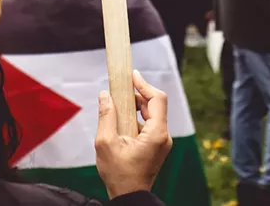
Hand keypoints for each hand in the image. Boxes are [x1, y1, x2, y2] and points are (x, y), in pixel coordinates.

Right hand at [95, 70, 172, 198]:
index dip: (144, 84)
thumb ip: (106, 116)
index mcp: (156, 134)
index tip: (131, 75)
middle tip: (120, 88)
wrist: (129, 197)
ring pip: (152, 115)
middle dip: (137, 94)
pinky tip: (121, 120)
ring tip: (118, 103)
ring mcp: (161, 142)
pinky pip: (149, 125)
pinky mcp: (156, 147)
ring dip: (136, 106)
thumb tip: (105, 95)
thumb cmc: (119, 175)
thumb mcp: (106, 143)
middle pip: (154, 105)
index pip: (157, 99)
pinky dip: (137, 118)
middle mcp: (163, 136)